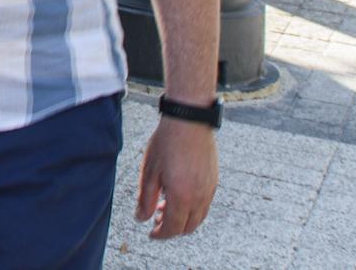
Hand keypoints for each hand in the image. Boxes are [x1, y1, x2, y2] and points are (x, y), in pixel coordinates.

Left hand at [136, 117, 217, 238]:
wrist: (189, 121)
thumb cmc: (166, 143)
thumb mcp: (149, 171)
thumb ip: (145, 198)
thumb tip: (141, 219)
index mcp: (182, 197)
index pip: (172, 227)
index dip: (160, 234)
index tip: (150, 234)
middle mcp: (200, 197)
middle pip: (187, 227)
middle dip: (171, 228)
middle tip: (155, 219)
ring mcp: (210, 189)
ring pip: (198, 217)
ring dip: (182, 219)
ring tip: (163, 206)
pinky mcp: (214, 181)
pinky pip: (205, 205)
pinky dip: (192, 209)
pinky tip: (177, 195)